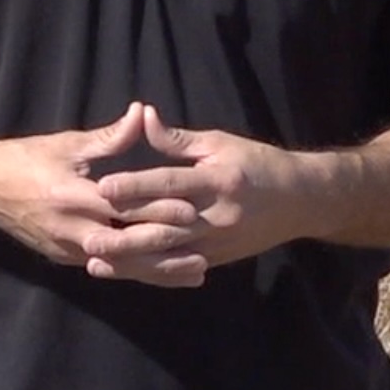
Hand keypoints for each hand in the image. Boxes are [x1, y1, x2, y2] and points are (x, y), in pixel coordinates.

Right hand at [0, 102, 204, 280]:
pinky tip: (163, 273)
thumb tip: (143, 113)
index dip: (160, 209)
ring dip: (158, 270)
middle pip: (128, 246)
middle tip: (205, 251)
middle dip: (167, 250)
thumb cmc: (23, 159)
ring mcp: (66, 248)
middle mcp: (71, 228)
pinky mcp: (63, 259)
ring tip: (196, 273)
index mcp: (73, 195)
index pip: (125, 206)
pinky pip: (107, 267)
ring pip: (121, 265)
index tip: (194, 209)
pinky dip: (136, 271)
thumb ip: (110, 137)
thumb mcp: (66, 144)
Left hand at [82, 105, 312, 284]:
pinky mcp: (217, 259)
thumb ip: (178, 139)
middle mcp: (218, 215)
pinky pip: (179, 268)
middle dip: (125, 234)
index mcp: (218, 181)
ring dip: (131, 261)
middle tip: (88, 235)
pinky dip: (149, 272)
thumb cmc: (257, 163)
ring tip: (96, 261)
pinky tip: (124, 273)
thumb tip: (144, 116)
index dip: (135, 186)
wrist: (302, 200)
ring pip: (169, 255)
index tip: (102, 187)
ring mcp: (218, 242)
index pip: (170, 184)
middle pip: (166, 227)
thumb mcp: (220, 143)